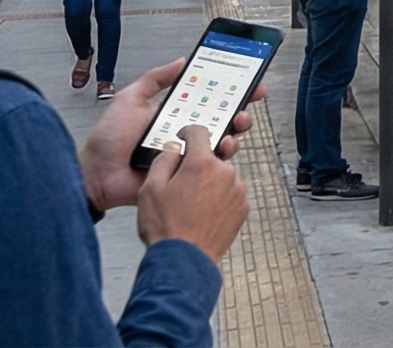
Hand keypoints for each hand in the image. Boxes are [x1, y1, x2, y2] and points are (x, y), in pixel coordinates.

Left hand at [79, 58, 260, 215]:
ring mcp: (187, 154)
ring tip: (237, 123)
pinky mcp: (187, 174)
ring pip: (222, 140)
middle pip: (221, 118)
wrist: (97, 174)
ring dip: (235, 129)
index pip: (208, 99)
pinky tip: (223, 146)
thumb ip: (155, 79)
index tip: (248, 80)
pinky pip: (210, 164)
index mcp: (174, 114)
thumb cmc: (109, 139)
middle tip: (248, 101)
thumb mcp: (130, 99)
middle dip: (240, 108)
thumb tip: (181, 60)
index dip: (229, 89)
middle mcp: (184, 133)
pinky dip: (222, 154)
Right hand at [136, 128, 249, 262]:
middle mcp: (225, 172)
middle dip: (196, 165)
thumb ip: (163, 160)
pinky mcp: (243, 207)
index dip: (188, 132)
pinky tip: (201, 214)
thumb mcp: (150, 189)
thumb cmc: (165, 227)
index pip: (199, 132)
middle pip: (210, 157)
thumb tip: (173, 147)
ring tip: (189, 205)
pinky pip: (229, 194)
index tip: (183, 138)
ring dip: (208, 183)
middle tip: (180, 184)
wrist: (184, 260)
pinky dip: (218, 198)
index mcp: (201, 163)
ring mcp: (237, 190)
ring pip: (220, 176)